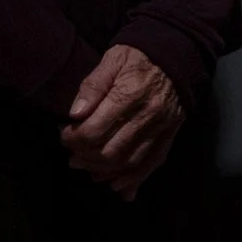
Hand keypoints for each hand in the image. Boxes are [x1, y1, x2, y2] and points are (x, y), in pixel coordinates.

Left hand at [61, 44, 182, 200]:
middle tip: (72, 157)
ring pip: (129, 161)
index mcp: (128, 94)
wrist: (177, 54)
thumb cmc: (138, 55)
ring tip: (89, 170)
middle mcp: (146, 115)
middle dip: (86, 158)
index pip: (94, 129)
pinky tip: (119, 187)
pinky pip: (153, 162)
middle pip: (110, 150)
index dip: (73, 138)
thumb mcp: (112, 59)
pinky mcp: (170, 134)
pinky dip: (135, 179)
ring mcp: (161, 127)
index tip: (64, 134)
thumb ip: (93, 85)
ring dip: (106, 171)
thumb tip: (75, 113)